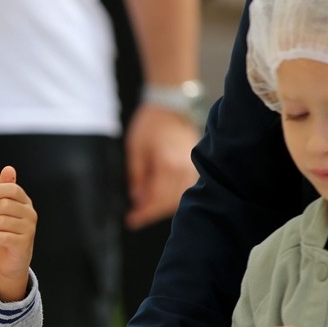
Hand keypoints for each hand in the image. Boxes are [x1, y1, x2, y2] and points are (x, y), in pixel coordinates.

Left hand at [0, 165, 36, 301]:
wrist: (11, 260)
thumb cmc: (5, 233)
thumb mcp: (2, 210)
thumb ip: (3, 191)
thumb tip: (8, 168)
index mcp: (25, 202)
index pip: (12, 189)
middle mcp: (30, 214)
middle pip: (4, 205)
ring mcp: (28, 229)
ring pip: (0, 221)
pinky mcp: (22, 243)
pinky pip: (1, 236)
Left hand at [124, 104, 200, 228]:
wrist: (171, 106)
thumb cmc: (151, 124)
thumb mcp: (135, 149)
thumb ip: (136, 176)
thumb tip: (138, 199)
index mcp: (167, 164)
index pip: (155, 199)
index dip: (143, 213)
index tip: (131, 221)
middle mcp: (183, 169)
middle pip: (167, 202)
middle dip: (150, 211)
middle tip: (135, 215)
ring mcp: (192, 168)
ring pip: (178, 199)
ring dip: (162, 206)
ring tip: (146, 206)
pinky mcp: (196, 166)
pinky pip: (185, 189)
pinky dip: (173, 197)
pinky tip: (162, 197)